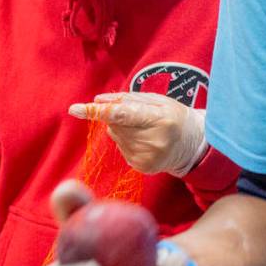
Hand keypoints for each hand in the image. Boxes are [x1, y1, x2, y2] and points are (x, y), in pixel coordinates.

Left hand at [69, 92, 206, 176]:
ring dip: (123, 130)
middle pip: (115, 125)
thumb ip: (126, 98)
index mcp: (160, 119)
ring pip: (116, 136)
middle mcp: (153, 142)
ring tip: (144, 129)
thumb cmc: (173, 116)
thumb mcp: (156, 100)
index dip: (97, 112)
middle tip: (138, 116)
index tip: (75, 109)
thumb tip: (97, 101)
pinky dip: (127, 141)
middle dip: (117, 117)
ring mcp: (147, 158)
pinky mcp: (142, 167)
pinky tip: (144, 141)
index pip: (121, 115)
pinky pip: (121, 148)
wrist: (191, 145)